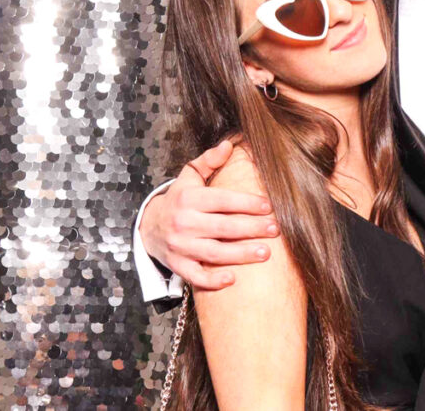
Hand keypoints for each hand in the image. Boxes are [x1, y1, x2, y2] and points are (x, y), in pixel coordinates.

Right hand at [139, 139, 278, 289]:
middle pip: (223, 228)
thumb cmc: (179, 199)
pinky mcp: (177, 265)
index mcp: (190, 198)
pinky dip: (212, 280)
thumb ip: (209, 161)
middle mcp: (184, 222)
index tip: (269, 207)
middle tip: (275, 230)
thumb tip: (228, 144)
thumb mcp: (189, 176)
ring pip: (214, 253)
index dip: (247, 204)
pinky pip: (195, 276)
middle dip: (252, 229)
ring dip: (241, 254)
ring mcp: (180, 246)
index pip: (223, 201)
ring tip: (265, 253)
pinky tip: (232, 279)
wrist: (149, 226)